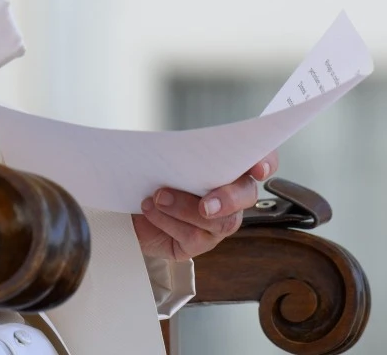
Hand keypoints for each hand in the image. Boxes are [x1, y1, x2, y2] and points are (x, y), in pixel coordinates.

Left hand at [131, 152, 277, 261]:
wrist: (121, 204)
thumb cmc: (147, 173)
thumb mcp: (160, 153)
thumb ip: (177, 147)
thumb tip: (175, 144)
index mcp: (226, 167)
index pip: (259, 160)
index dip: (265, 162)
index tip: (258, 169)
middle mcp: (229, 196)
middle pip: (247, 196)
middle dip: (228, 199)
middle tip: (206, 205)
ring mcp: (216, 222)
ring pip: (221, 222)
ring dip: (186, 208)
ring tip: (158, 197)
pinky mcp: (196, 242)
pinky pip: (194, 237)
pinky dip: (168, 221)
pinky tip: (150, 210)